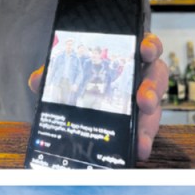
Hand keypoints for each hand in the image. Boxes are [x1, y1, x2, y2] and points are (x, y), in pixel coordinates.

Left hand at [28, 32, 166, 160]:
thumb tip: (37, 81)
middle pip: (156, 77)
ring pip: (155, 106)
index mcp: (128, 56)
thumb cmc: (84, 78)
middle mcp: (141, 75)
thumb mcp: (68, 72)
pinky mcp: (142, 119)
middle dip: (151, 89)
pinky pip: (147, 128)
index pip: (146, 45)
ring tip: (141, 135)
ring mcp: (144, 98)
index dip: (149, 46)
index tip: (145, 50)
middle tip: (143, 101)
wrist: (83, 95)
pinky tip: (138, 150)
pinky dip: (143, 139)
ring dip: (149, 120)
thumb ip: (53, 73)